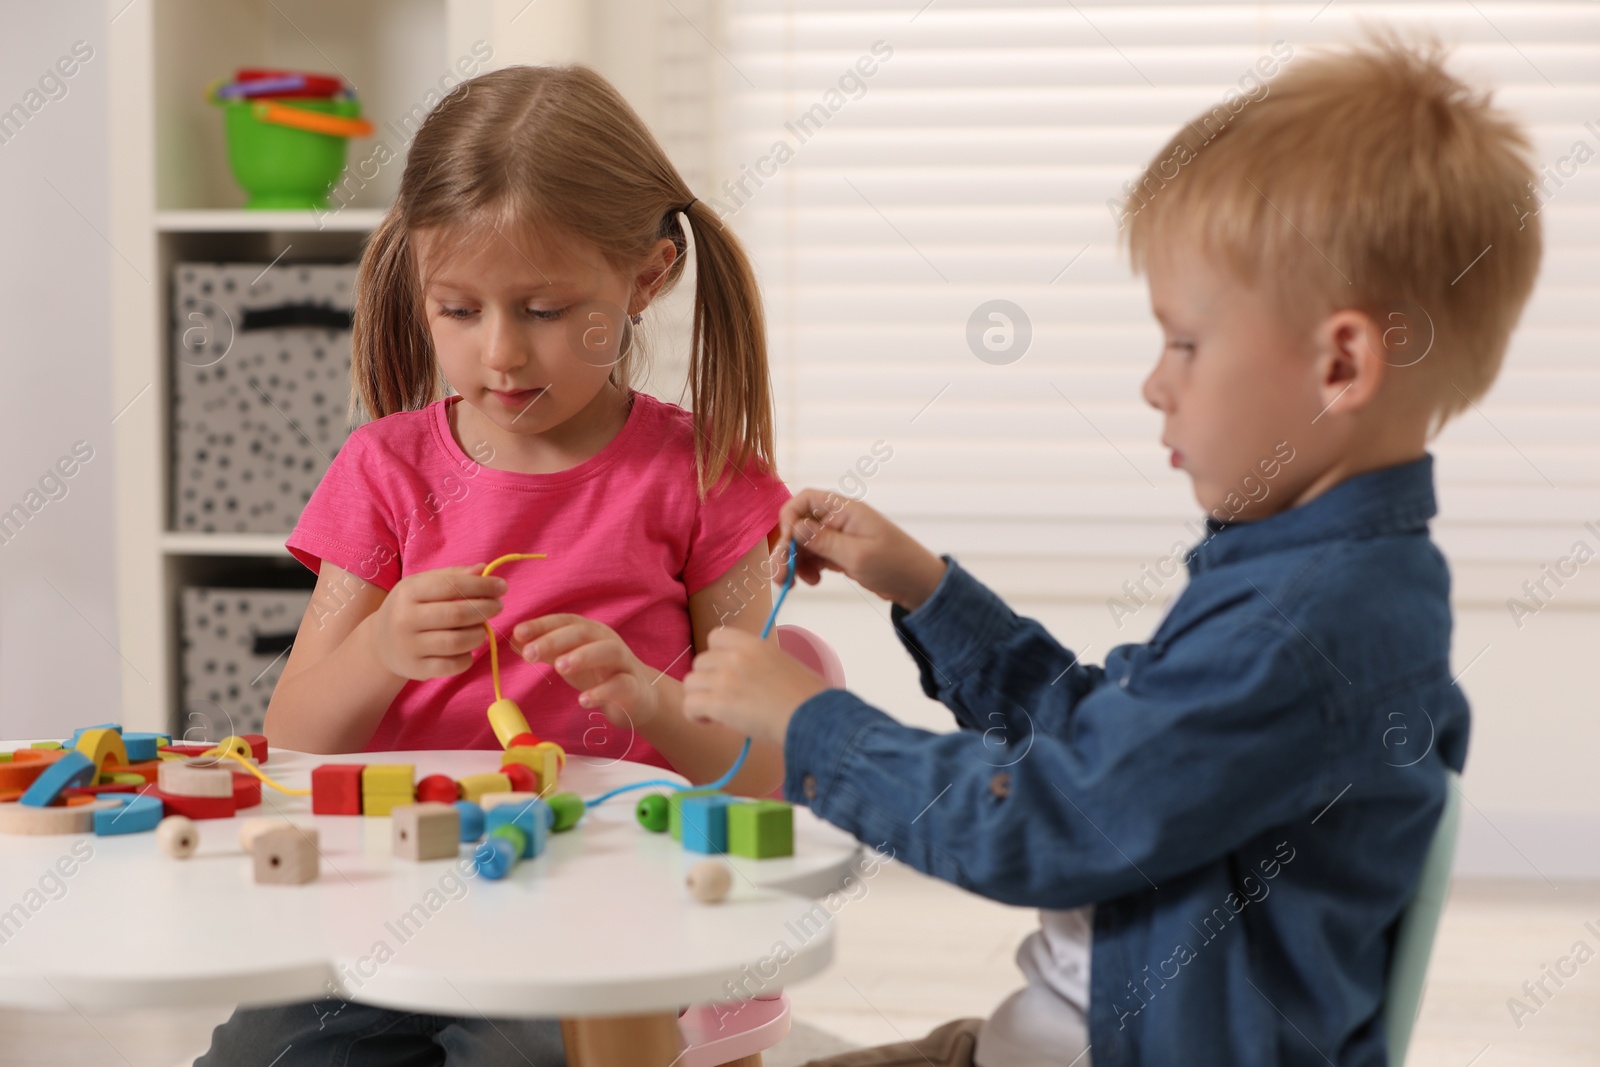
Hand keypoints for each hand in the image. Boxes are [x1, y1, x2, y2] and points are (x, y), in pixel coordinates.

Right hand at [368, 564, 506, 680]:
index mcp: (408, 592)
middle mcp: (405, 619)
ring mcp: (410, 647)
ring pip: (457, 642)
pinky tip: (468, 648)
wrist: (381, 643)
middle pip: (456, 614)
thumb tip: (484, 569)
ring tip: (482, 628)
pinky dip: (468, 657)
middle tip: (498, 606)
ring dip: (479, 634)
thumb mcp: (423, 585)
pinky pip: (453, 665)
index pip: (451, 586)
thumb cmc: (411, 607)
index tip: (502, 586)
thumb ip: (453, 576)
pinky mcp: (417, 669)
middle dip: (485, 609)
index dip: (482, 586)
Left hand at [511, 614, 661, 726]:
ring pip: (608, 651)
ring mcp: (623, 663)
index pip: (565, 621)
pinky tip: (583, 701)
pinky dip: (602, 692)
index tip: (518, 632)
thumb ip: (545, 650)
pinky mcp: (633, 686)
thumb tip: (513, 641)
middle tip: (529, 654)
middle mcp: (607, 641)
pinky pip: (620, 685)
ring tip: (559, 667)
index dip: (542, 624)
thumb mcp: (569, 659)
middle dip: (554, 640)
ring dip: (583, 656)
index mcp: (590, 632)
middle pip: (583, 632)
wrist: (638, 697)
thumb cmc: (600, 674)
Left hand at [682, 627, 829, 747]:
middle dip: (708, 681)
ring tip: (719, 714)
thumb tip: (747, 679)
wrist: (814, 719)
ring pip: (690, 683)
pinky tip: (714, 723)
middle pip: (700, 662)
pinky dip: (696, 716)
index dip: (716, 656)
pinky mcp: (719, 703)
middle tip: (726, 700)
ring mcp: (726, 678)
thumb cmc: (809, 699)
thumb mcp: (785, 665)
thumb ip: (759, 664)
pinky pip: (689, 705)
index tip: (728, 673)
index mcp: (754, 644)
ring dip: (701, 699)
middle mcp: (736, 656)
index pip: (716, 636)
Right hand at [771, 489, 947, 610]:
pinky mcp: (840, 552)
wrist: (918, 585)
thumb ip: (824, 541)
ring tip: (796, 584)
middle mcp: (839, 519)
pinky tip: (812, 581)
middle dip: (786, 548)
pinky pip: (814, 555)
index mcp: (845, 510)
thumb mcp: (858, 556)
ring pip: (803, 542)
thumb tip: (795, 527)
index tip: (786, 547)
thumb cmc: (896, 566)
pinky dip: (807, 568)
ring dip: (795, 561)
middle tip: (780, 576)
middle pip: (799, 524)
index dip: (789, 520)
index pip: (804, 500)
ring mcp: (839, 536)